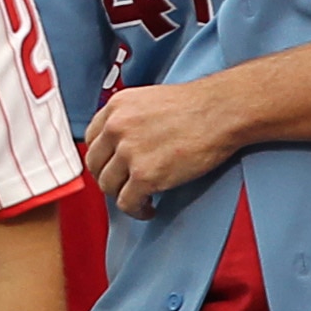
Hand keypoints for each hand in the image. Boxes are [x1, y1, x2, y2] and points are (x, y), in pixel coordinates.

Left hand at [83, 80, 241, 218]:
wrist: (219, 112)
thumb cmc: (194, 106)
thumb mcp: (148, 100)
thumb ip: (129, 119)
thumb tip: (122, 144)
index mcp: (115, 107)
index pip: (92, 140)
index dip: (102, 157)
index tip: (112, 166)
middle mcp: (116, 128)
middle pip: (95, 165)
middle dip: (108, 178)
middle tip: (124, 185)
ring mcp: (129, 152)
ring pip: (108, 186)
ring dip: (122, 196)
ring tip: (139, 198)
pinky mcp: (145, 176)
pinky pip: (127, 203)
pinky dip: (137, 210)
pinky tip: (149, 208)